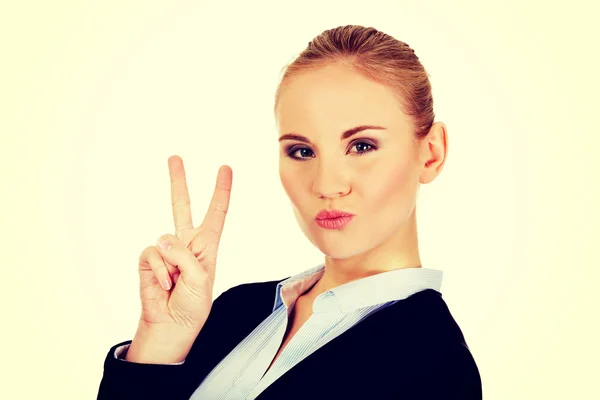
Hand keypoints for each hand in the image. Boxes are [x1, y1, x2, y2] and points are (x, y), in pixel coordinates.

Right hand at [137, 155, 231, 333]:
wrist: (171, 326)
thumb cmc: (193, 306)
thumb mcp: (202, 280)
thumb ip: (184, 255)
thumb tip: (161, 239)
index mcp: (207, 246)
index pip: (216, 213)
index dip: (221, 191)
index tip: (225, 168)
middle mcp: (186, 243)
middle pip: (182, 206)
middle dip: (178, 181)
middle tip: (174, 157)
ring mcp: (166, 251)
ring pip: (165, 238)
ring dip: (173, 264)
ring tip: (177, 283)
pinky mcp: (149, 259)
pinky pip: (152, 254)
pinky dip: (159, 270)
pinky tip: (164, 284)